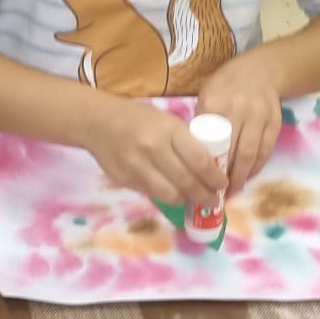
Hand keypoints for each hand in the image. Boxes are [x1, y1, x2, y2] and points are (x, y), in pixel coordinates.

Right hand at [84, 94, 224, 208]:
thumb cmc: (137, 118)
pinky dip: (166, 197)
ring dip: (186, 200)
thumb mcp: (166, 121)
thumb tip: (208, 169)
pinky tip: (173, 194)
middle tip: (214, 200)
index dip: (215, 178)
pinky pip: (151, 194)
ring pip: (170, 194)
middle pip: (187, 182)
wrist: (96, 122)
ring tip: (194, 200)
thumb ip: (185, 143)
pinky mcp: (125, 180)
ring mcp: (137, 166)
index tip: (223, 184)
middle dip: (205, 195)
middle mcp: (153, 148)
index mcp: (168, 130)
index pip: (200, 161)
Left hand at [196, 60, 283, 194]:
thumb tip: (194, 154)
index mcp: (215, 104)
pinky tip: (249, 175)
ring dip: (243, 175)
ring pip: (251, 153)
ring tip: (234, 189)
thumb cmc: (226, 85)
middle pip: (232, 150)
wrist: (261, 70)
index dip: (205, 164)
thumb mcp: (206, 96)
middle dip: (226, 176)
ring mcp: (259, 117)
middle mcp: (238, 110)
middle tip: (219, 193)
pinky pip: (266, 150)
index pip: (208, 140)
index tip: (200, 181)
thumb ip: (201, 121)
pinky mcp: (274, 122)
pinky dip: (257, 166)